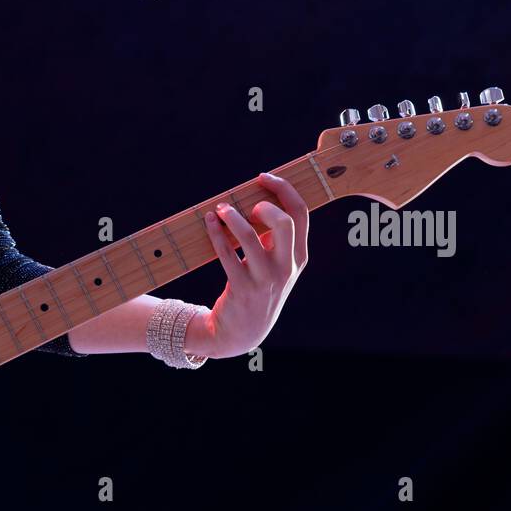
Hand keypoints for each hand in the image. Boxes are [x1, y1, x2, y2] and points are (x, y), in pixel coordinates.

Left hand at [189, 172, 309, 358]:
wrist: (243, 332)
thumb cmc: (259, 288)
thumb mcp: (276, 265)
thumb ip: (275, 237)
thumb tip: (258, 198)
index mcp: (299, 257)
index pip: (301, 214)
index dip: (284, 189)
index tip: (264, 177)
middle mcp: (286, 268)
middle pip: (285, 222)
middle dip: (266, 204)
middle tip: (249, 203)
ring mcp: (265, 279)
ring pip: (250, 236)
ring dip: (232, 217)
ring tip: (220, 209)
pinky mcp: (242, 287)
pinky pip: (227, 253)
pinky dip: (216, 233)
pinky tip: (209, 222)